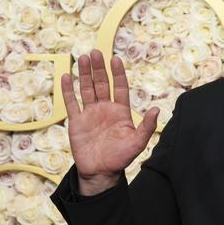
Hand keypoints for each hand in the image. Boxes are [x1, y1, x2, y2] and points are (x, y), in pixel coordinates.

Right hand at [62, 50, 158, 195]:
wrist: (101, 172)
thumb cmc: (121, 158)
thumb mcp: (137, 142)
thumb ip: (147, 126)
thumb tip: (157, 109)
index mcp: (121, 111)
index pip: (119, 87)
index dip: (117, 73)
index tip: (114, 59)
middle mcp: (105, 109)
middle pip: (101, 84)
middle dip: (98, 69)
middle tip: (95, 52)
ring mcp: (90, 114)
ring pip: (86, 89)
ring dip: (84, 74)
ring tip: (82, 58)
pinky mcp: (76, 121)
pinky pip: (72, 103)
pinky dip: (68, 90)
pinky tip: (66, 76)